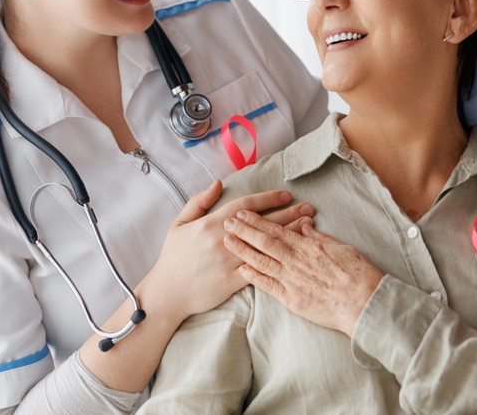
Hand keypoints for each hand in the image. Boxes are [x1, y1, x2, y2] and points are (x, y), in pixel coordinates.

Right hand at [143, 182, 314, 323]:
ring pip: (265, 245)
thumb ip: (199, 201)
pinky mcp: (233, 281)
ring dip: (289, 234)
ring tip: (308, 226)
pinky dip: (278, 260)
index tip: (286, 194)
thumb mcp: (179, 223)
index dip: (268, 199)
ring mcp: (229, 261)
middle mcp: (223, 240)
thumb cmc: (172, 257)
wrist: (167, 292)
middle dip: (288, 214)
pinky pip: (260, 269)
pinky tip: (293, 254)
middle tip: (308, 207)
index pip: (246, 206)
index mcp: (211, 224)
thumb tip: (218, 184)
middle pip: (262, 224)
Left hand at [222, 210, 382, 336]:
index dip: (257, 221)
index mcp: (307, 246)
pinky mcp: (291, 299)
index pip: (276, 230)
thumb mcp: (340, 247)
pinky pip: (267, 286)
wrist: (364, 303)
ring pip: (261, 262)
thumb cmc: (357, 274)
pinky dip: (253, 277)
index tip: (242, 213)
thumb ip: (318, 238)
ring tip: (227, 241)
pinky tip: (240, 269)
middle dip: (243, 231)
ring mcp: (291, 280)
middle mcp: (295, 261)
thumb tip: (304, 226)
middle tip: (227, 222)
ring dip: (243, 250)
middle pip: (264, 243)